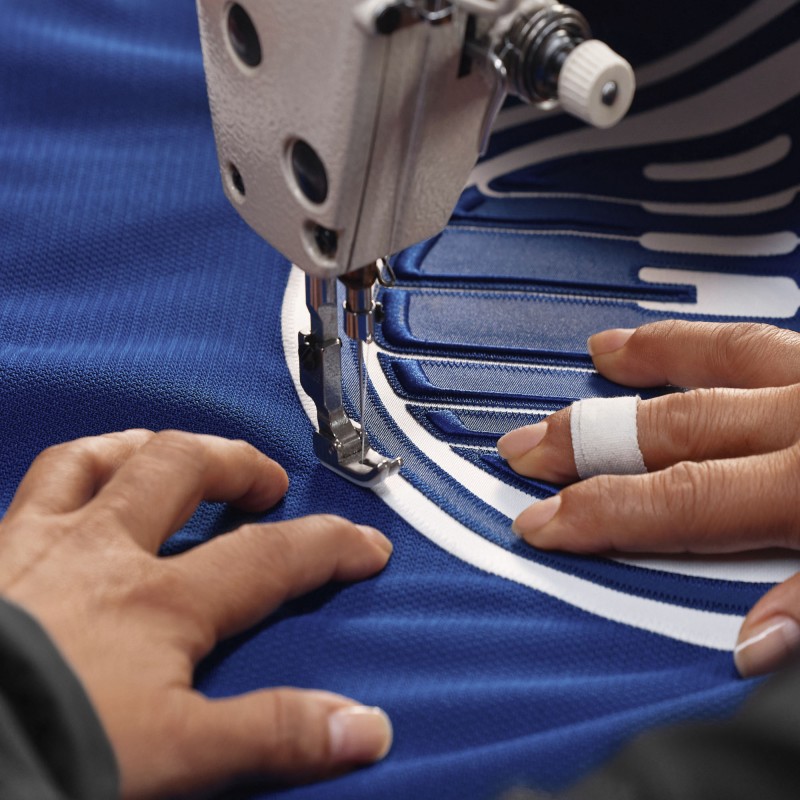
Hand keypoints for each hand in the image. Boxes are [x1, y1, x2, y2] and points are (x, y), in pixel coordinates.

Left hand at [0, 430, 392, 797]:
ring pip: (92, 460)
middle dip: (235, 463)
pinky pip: (28, 489)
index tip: (366, 545)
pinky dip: (61, 477)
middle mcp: (101, 552)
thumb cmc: (46, 749)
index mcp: (159, 601)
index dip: (328, 546)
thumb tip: (365, 728)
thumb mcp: (176, 757)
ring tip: (170, 452)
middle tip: (265, 480)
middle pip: (182, 470)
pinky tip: (71, 495)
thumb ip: (274, 733)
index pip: (270, 557)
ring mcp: (35, 545)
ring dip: (143, 447)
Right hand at [497, 321, 799, 677]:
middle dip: (587, 440)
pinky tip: (688, 341)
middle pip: (675, 426)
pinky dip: (716, 340)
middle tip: (528, 448)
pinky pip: (769, 340)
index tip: (541, 524)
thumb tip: (753, 647)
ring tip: (602, 354)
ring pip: (725, 355)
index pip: (679, 502)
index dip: (600, 513)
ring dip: (654, 358)